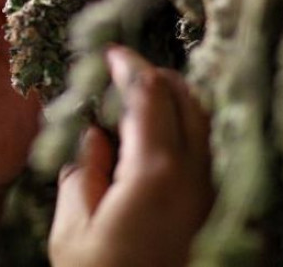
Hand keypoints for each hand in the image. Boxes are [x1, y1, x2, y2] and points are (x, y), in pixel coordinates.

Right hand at [49, 47, 213, 266]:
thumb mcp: (73, 229)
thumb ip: (81, 172)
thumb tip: (92, 138)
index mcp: (154, 172)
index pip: (148, 95)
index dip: (128, 66)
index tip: (110, 52)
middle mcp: (192, 174)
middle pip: (183, 97)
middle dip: (152, 76)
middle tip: (119, 74)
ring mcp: (206, 190)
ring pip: (199, 119)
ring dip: (168, 99)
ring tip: (131, 103)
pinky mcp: (209, 206)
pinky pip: (200, 146)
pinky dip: (178, 126)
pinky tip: (148, 139)